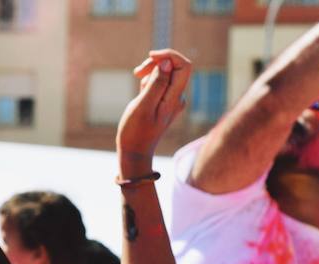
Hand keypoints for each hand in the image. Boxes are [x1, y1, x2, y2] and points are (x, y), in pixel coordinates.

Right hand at [117, 49, 191, 168]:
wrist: (134, 152)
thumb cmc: (135, 132)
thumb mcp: (143, 106)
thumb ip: (156, 83)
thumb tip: (168, 62)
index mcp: (175, 98)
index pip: (184, 65)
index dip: (169, 55)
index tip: (150, 56)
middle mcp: (177, 97)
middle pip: (175, 67)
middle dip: (156, 64)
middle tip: (137, 73)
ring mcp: (171, 100)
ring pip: (166, 74)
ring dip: (151, 72)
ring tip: (137, 82)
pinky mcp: (162, 102)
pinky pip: (160, 83)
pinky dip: (149, 81)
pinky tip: (140, 92)